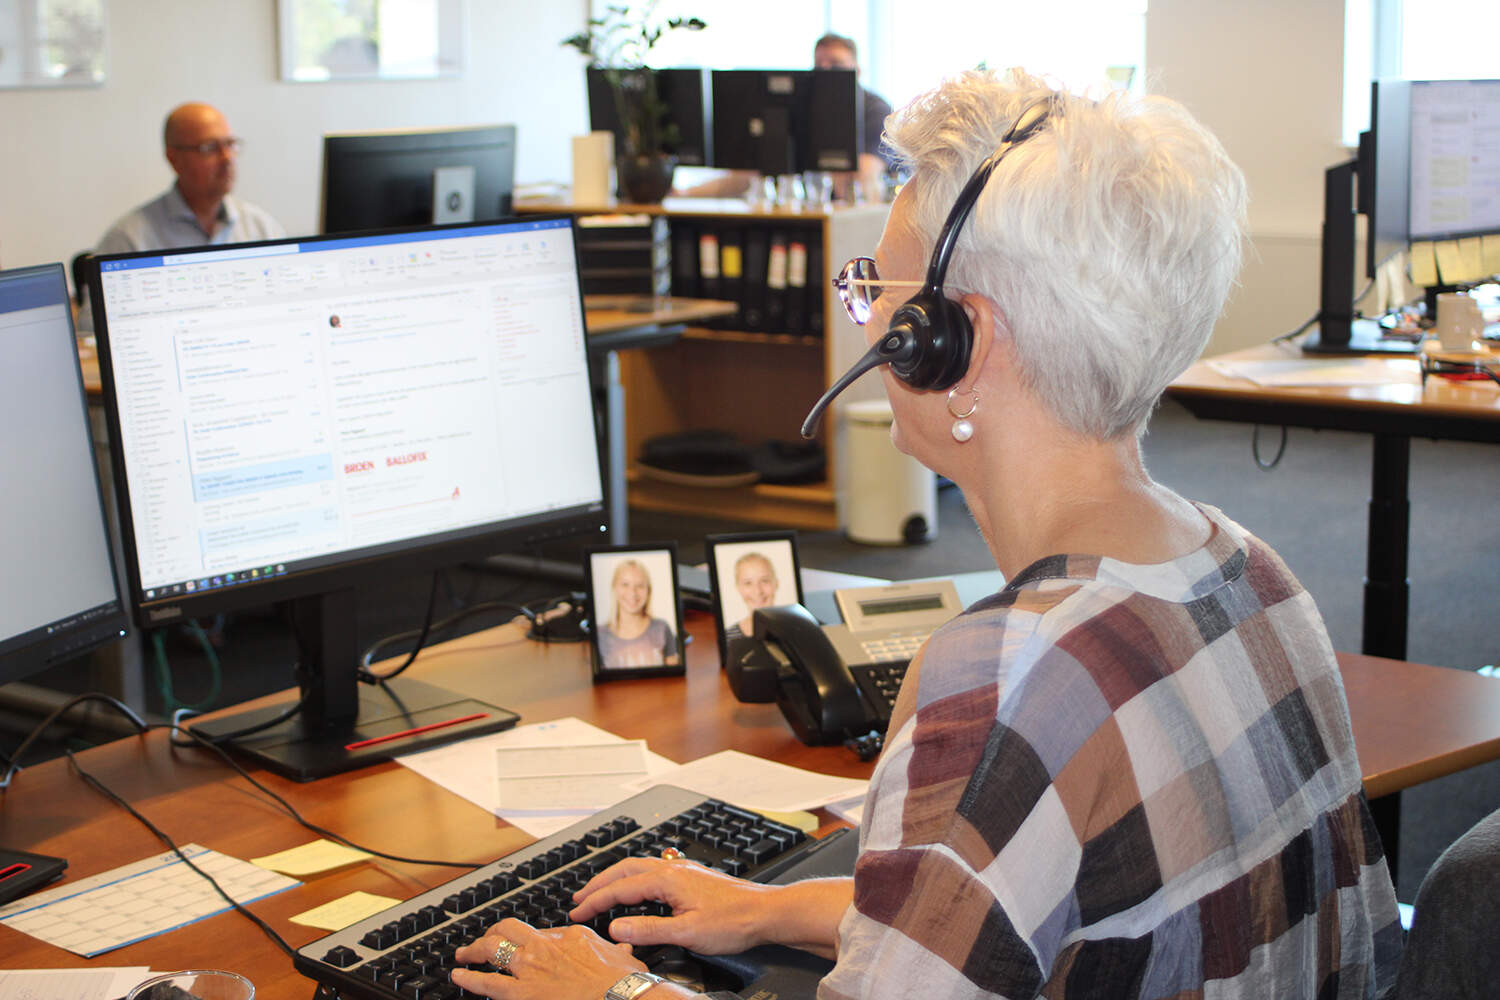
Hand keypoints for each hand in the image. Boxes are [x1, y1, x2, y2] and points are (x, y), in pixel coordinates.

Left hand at [452, 918, 642, 999]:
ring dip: (475, 950)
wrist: (620, 996)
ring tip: (463, 953)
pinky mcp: (522, 992)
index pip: (542, 932)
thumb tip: (624, 946)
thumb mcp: (624, 956)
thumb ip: (617, 949)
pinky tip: (458, 976)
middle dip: (493, 932)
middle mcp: (545, 946)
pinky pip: (488, 983)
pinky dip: (470, 979)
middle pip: (510, 929)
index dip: (533, 939)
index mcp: (570, 934)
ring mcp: (531, 968)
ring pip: (493, 949)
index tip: (529, 946)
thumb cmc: (623, 982)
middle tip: (483, 939)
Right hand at [570, 856, 775, 954]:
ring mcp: (683, 870)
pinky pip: (652, 870)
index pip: (620, 889)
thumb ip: (649, 930)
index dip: (595, 901)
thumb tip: (615, 928)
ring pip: (638, 867)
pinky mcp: (692, 876)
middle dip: (599, 884)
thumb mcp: (687, 932)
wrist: (766, 911)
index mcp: (667, 879)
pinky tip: (636, 889)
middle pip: (624, 870)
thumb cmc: (734, 921)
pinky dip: (633, 878)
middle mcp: (673, 868)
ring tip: (599, 892)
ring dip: (615, 879)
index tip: (576, 912)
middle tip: (578, 898)